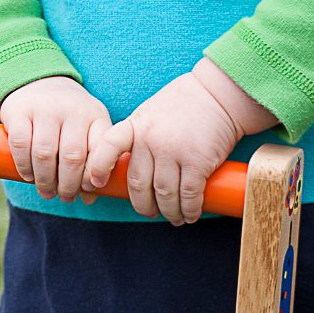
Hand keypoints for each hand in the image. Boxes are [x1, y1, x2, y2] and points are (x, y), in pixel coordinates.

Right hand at [0, 75, 114, 202]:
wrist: (37, 81)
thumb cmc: (68, 116)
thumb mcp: (88, 128)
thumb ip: (93, 160)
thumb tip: (89, 198)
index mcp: (94, 115)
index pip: (101, 149)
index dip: (96, 174)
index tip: (89, 189)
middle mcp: (72, 109)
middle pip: (72, 157)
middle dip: (68, 185)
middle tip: (64, 198)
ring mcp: (44, 108)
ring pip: (45, 153)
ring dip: (45, 180)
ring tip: (46, 192)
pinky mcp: (19, 110)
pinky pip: (21, 144)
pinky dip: (24, 166)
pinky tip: (28, 176)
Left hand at [97, 65, 255, 224]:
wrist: (218, 94)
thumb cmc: (183, 106)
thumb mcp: (150, 114)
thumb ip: (138, 137)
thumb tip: (128, 169)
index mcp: (135, 126)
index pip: (108, 146)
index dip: (99, 167)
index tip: (96, 184)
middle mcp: (150, 140)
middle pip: (138, 183)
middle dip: (143, 205)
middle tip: (150, 212)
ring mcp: (173, 151)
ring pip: (164, 194)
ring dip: (169, 212)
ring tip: (174, 217)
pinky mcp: (198, 161)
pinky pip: (188, 194)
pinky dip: (189, 210)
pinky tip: (190, 215)